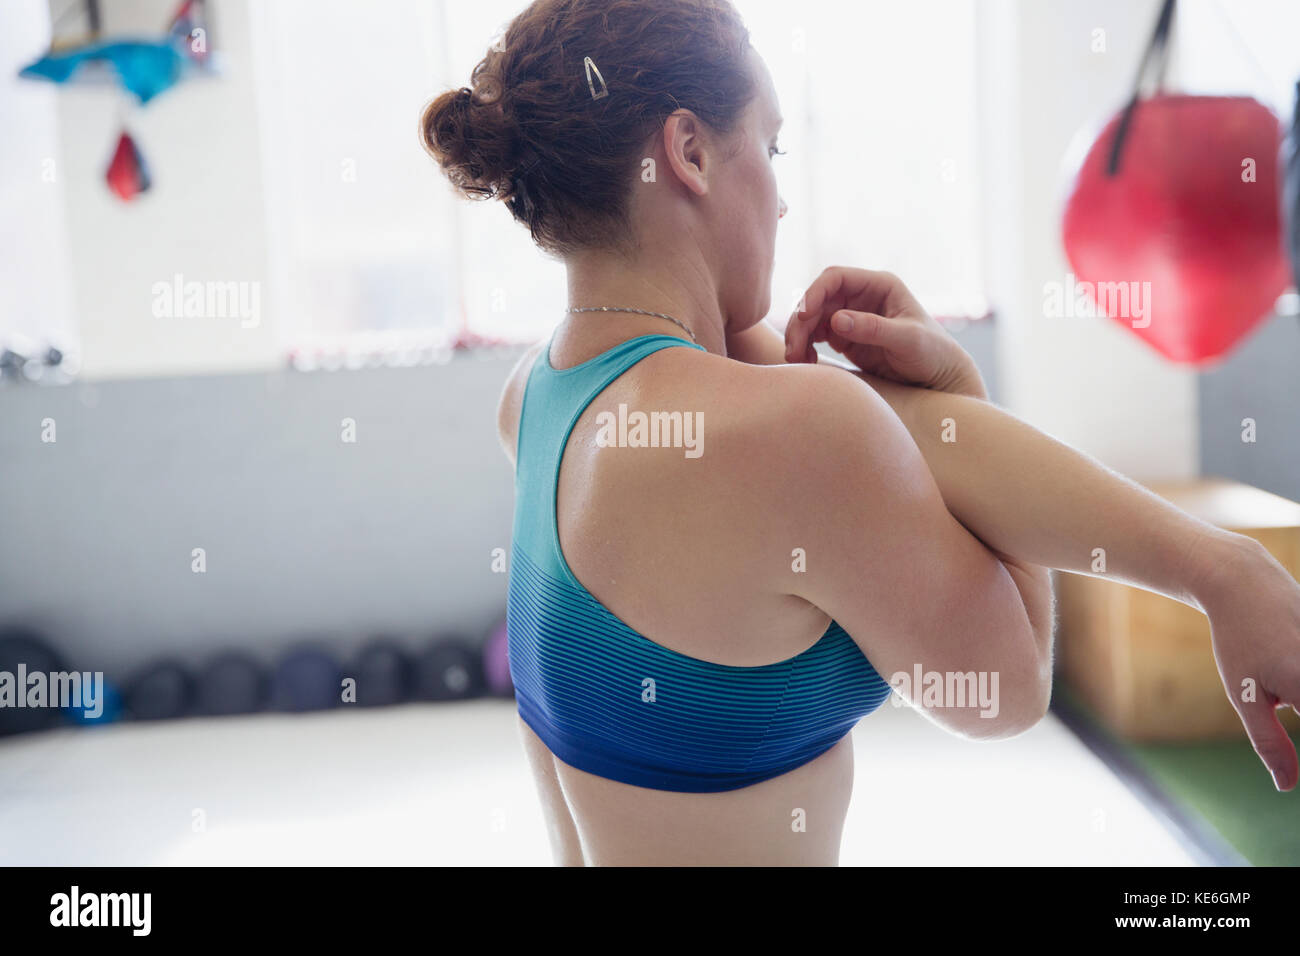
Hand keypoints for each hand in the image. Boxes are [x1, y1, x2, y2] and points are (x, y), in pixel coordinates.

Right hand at [784, 266, 986, 398]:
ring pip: (812, 319)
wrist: (939, 378)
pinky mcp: (845, 338)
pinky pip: (815, 337)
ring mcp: (851, 317)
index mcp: (879, 286)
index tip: (804, 316)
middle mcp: (861, 297)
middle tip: (794, 349)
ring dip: (799, 336)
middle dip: (801, 322)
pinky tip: (806, 363)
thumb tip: (836, 320)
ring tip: (796, 360)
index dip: (814, 293)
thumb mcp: (908, 340)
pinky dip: (805, 348)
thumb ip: (874, 329)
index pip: (835, 278)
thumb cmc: (933, 353)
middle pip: (817, 299)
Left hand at [1196, 534, 1299, 790]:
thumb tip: (1287, 787)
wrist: (1244, 582)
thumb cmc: (1239, 641)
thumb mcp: (1246, 696)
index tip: (1279, 717)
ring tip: (1268, 673)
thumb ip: (1270, 743)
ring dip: (1294, 698)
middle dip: (1293, 705)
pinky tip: (1284, 681)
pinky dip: (1297, 685)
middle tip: (1276, 702)